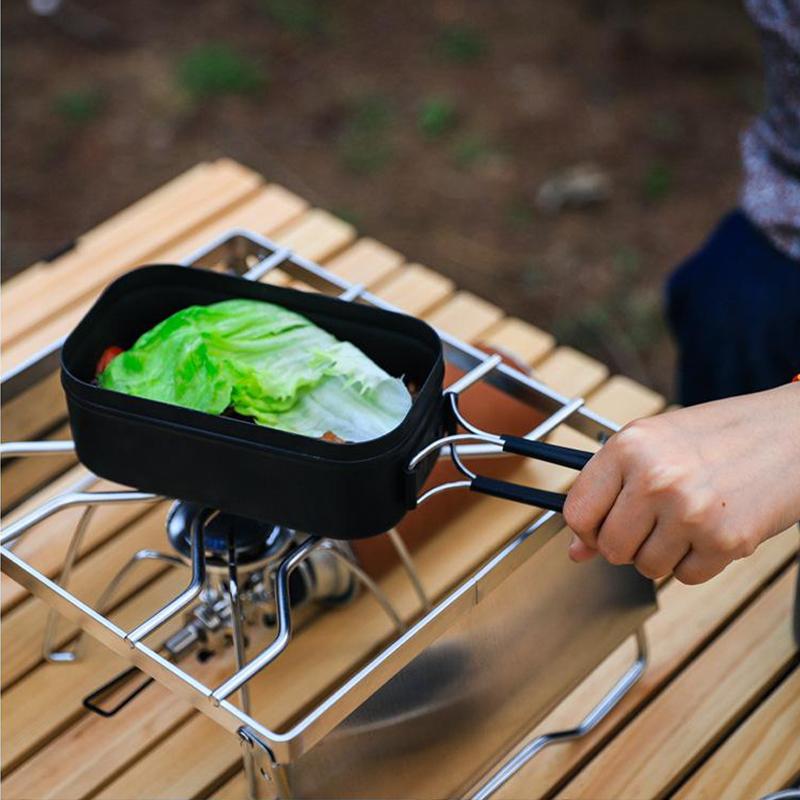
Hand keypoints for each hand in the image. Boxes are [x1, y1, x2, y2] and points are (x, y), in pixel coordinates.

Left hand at [563, 382, 799, 583]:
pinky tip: (710, 529)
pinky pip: (685, 577)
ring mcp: (690, 512)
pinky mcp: (725, 541)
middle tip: (652, 520)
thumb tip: (576, 548)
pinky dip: (695, 562)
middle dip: (627, 543)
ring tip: (686, 519)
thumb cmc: (720, 435)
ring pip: (646, 567)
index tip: (598, 526)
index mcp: (629, 447)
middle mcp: (655, 478)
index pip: (577, 513)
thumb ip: (609, 491)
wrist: (793, 432)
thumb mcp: (653, 444)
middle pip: (610, 548)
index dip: (585, 529)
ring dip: (662, 553)